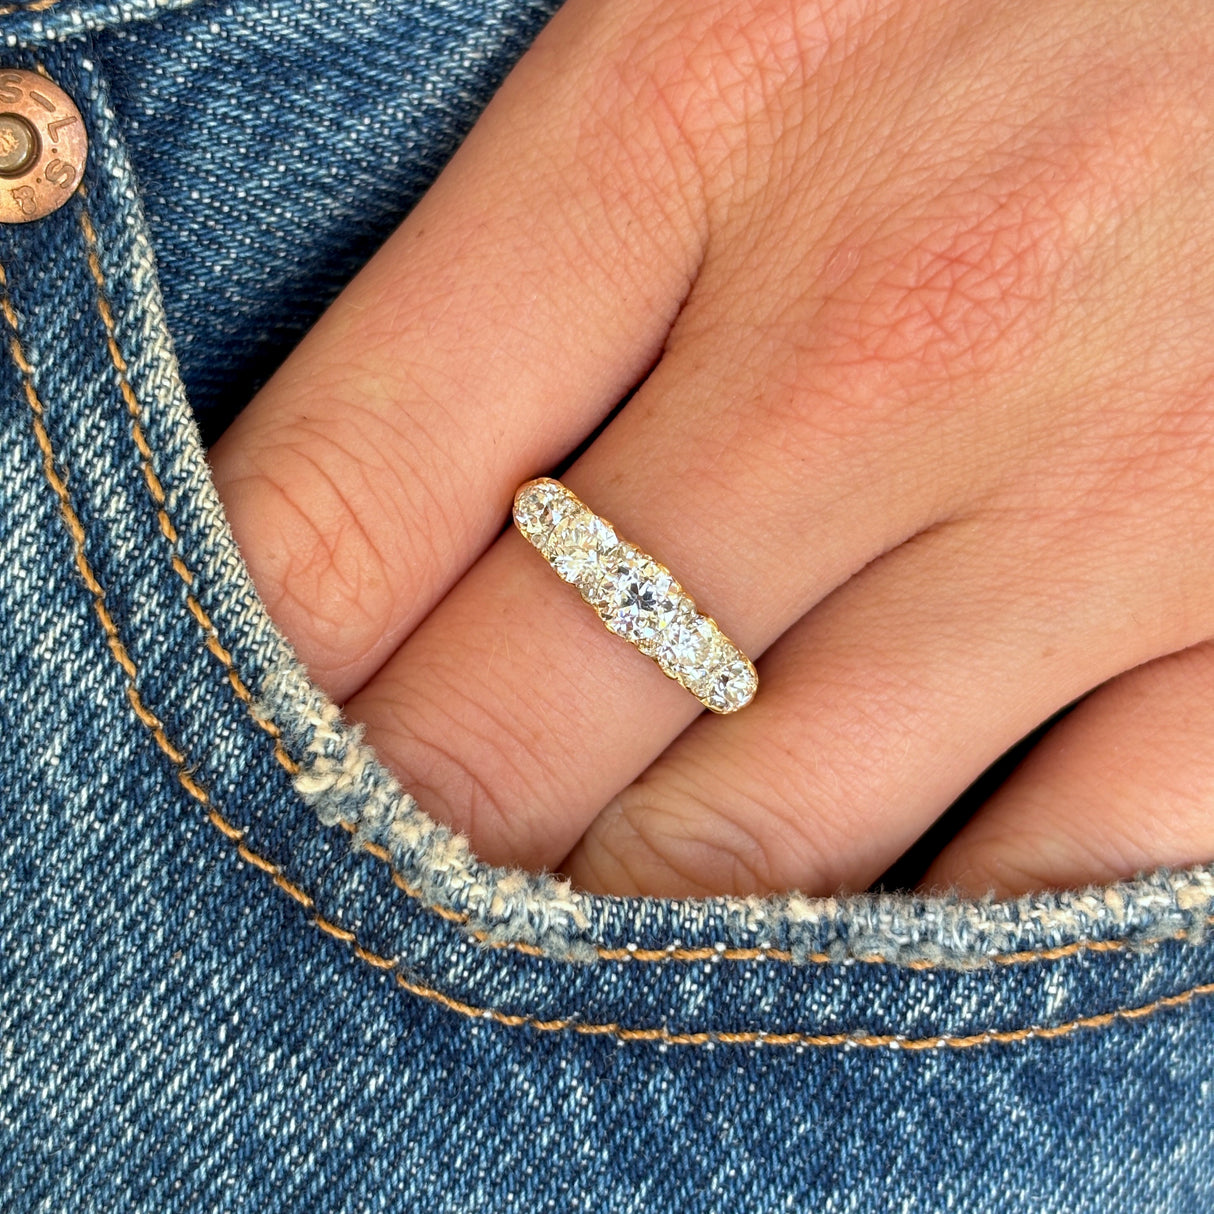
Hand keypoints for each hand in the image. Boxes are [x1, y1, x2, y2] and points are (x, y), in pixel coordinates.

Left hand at [209, 0, 1213, 897]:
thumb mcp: (727, 1)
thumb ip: (543, 232)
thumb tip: (377, 497)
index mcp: (706, 113)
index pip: (356, 486)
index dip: (243, 660)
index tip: (218, 735)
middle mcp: (892, 339)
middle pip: (522, 710)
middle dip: (402, 828)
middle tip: (360, 872)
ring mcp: (1097, 499)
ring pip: (759, 843)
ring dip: (617, 916)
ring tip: (555, 925)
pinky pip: (1059, 876)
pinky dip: (910, 942)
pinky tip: (830, 926)